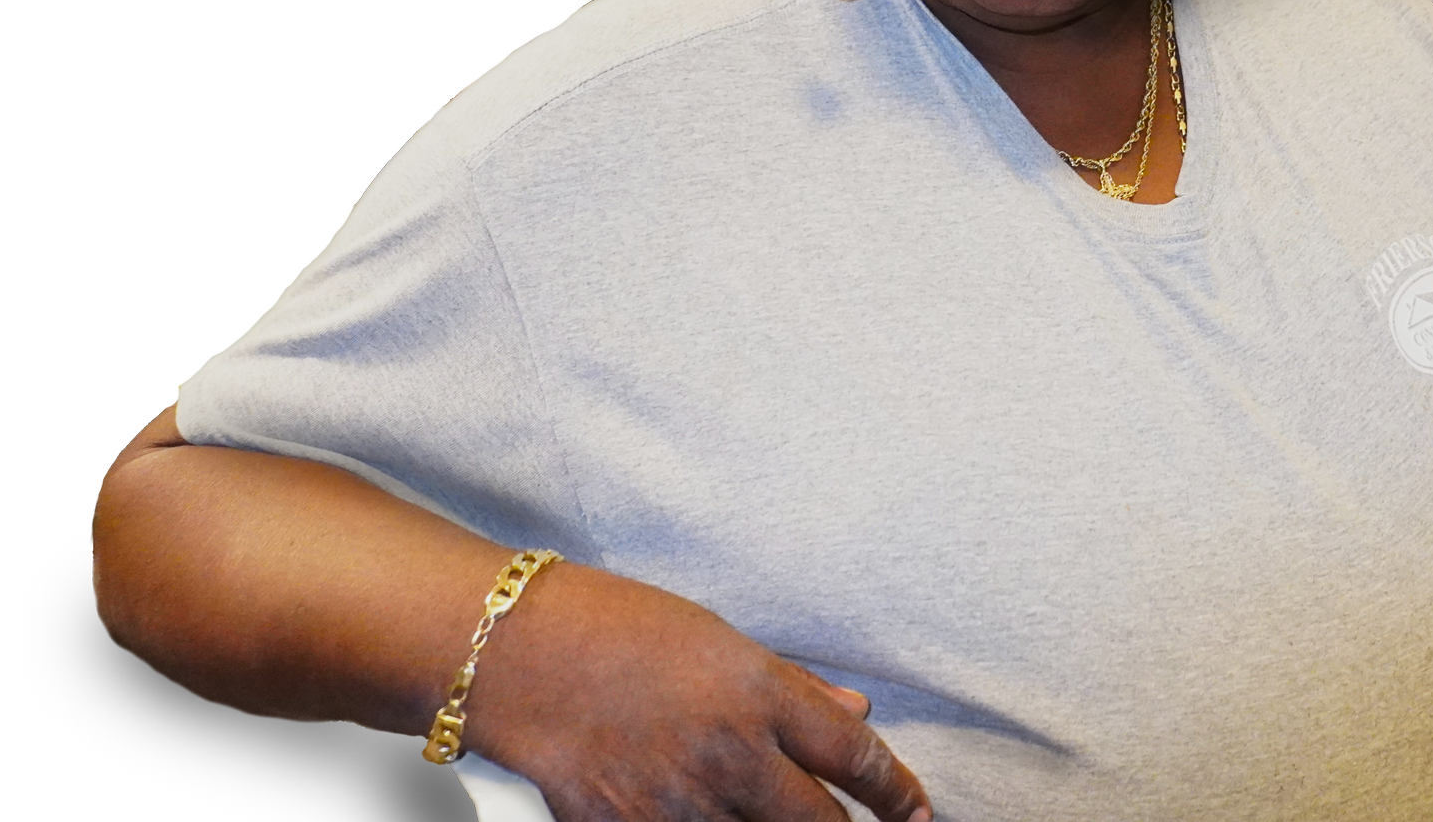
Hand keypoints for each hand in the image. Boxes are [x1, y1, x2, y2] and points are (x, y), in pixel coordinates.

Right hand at [457, 563, 932, 821]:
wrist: (515, 653)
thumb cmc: (615, 628)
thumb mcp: (719, 640)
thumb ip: (794, 689)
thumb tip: (857, 716)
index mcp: (759, 695)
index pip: (855, 759)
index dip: (898, 794)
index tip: (917, 812)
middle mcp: (731, 755)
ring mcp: (680, 802)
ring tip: (770, 815)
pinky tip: (708, 819)